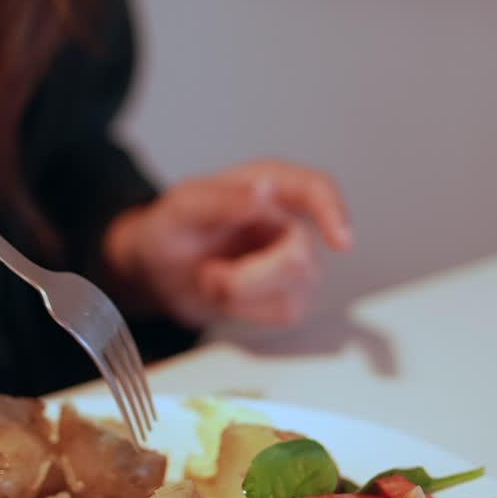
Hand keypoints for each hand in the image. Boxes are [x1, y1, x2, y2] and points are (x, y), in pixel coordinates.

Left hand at [103, 160, 352, 328]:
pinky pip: (285, 314)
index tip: (341, 241)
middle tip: (210, 274)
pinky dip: (247, 312)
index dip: (334, 213)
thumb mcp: (183, 207)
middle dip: (249, 278)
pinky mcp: (286, 294)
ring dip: (242, 296)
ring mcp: (291, 259)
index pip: (316, 191)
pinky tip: (226, 296)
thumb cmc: (170, 228)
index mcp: (269, 183)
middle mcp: (287, 219)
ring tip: (212, 279)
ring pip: (295, 291)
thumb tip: (263, 193)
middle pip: (300, 258)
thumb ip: (222, 199)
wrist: (155, 271)